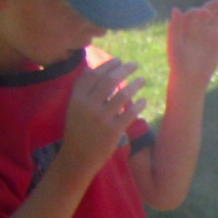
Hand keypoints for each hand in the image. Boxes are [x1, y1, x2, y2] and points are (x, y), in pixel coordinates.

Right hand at [61, 59, 145, 176]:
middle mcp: (88, 106)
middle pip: (109, 80)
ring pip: (122, 94)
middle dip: (124, 69)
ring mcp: (101, 118)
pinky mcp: (113, 131)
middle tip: (135, 64)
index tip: (119, 60)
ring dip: (135, 84)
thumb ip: (82, 90)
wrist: (77, 157)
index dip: (108, 65)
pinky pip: (130, 113)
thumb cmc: (78, 130)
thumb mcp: (74, 108)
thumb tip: (91, 68)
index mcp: (76, 99)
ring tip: (143, 80)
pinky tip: (143, 101)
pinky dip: (139, 105)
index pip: (93, 75)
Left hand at [167, 0, 217, 88]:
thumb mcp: (175, 44)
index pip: (194, 12)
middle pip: (208, 11)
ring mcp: (210, 34)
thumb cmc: (178, 63)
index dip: (200, 10)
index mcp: (186, 26)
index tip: (206, 15)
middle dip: (215, 5)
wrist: (190, 79)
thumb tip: (176, 9)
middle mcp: (198, 27)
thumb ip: (175, 27)